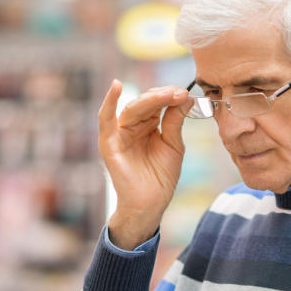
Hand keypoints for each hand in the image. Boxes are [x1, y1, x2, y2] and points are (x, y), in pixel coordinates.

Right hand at [97, 80, 189, 249]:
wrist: (150, 204)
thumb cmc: (160, 178)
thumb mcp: (173, 145)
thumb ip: (175, 122)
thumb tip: (184, 97)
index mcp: (147, 125)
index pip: (157, 102)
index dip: (170, 96)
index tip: (185, 93)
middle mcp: (132, 126)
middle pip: (146, 102)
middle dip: (163, 96)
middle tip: (179, 93)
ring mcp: (119, 134)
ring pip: (132, 108)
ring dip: (150, 99)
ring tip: (167, 94)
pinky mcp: (109, 143)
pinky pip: (105, 119)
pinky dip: (108, 102)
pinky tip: (116, 86)